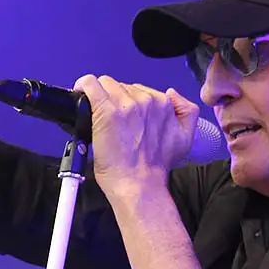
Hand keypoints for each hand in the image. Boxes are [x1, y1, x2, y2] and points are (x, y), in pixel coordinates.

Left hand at [73, 74, 199, 197]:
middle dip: (116, 100)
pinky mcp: (106, 110)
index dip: (130, 103)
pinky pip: (90, 84)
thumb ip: (186, 112)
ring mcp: (125, 104)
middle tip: (115, 123)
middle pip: (121, 86)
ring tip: (103, 120)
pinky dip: (84, 87)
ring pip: (106, 85)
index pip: (139, 89)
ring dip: (102, 98)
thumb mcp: (185, 139)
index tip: (127, 118)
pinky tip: (82, 95)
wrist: (139, 185)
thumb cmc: (154, 167)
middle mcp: (146, 100)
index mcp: (163, 104)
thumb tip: (172, 94)